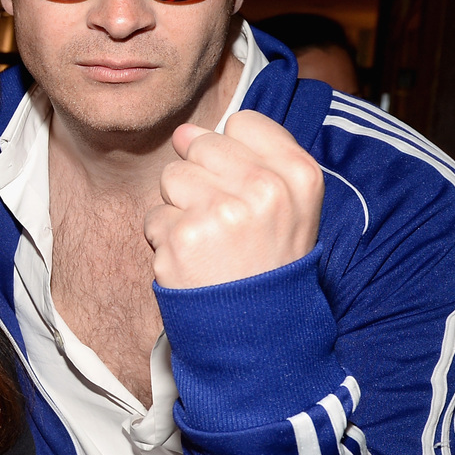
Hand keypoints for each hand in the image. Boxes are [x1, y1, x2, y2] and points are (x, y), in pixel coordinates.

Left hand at [145, 111, 322, 289]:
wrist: (259, 332)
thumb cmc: (268, 263)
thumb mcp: (289, 206)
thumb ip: (247, 158)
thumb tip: (184, 131)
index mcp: (299, 175)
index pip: (244, 123)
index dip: (234, 153)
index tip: (244, 187)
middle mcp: (265, 188)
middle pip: (201, 145)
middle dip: (202, 180)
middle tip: (226, 223)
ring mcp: (222, 211)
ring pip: (172, 177)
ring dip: (180, 209)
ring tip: (209, 242)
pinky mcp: (184, 236)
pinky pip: (156, 215)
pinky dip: (166, 240)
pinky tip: (193, 261)